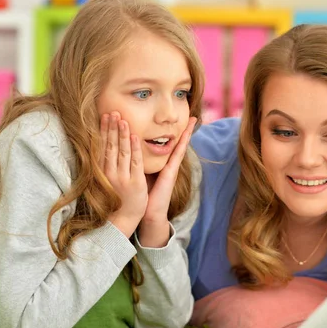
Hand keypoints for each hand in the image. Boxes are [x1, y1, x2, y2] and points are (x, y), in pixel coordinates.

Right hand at [101, 112, 147, 237]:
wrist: (123, 219)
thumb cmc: (114, 199)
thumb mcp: (106, 181)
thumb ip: (105, 165)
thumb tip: (102, 149)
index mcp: (102, 172)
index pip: (102, 147)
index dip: (103, 131)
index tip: (104, 116)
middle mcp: (110, 173)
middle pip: (111, 146)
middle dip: (112, 128)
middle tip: (113, 112)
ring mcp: (122, 177)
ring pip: (122, 152)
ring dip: (122, 134)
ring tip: (123, 120)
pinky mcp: (135, 182)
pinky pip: (135, 162)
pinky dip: (134, 149)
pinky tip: (134, 136)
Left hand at [138, 117, 196, 247]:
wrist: (149, 212)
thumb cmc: (145, 194)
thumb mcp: (143, 174)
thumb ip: (141, 163)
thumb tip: (133, 150)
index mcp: (163, 165)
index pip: (170, 145)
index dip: (176, 133)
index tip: (180, 121)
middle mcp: (170, 165)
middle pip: (179, 143)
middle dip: (186, 129)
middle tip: (193, 115)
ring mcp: (173, 169)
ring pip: (181, 146)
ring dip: (187, 133)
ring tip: (193, 120)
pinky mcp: (171, 173)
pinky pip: (177, 155)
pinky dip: (181, 144)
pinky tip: (183, 135)